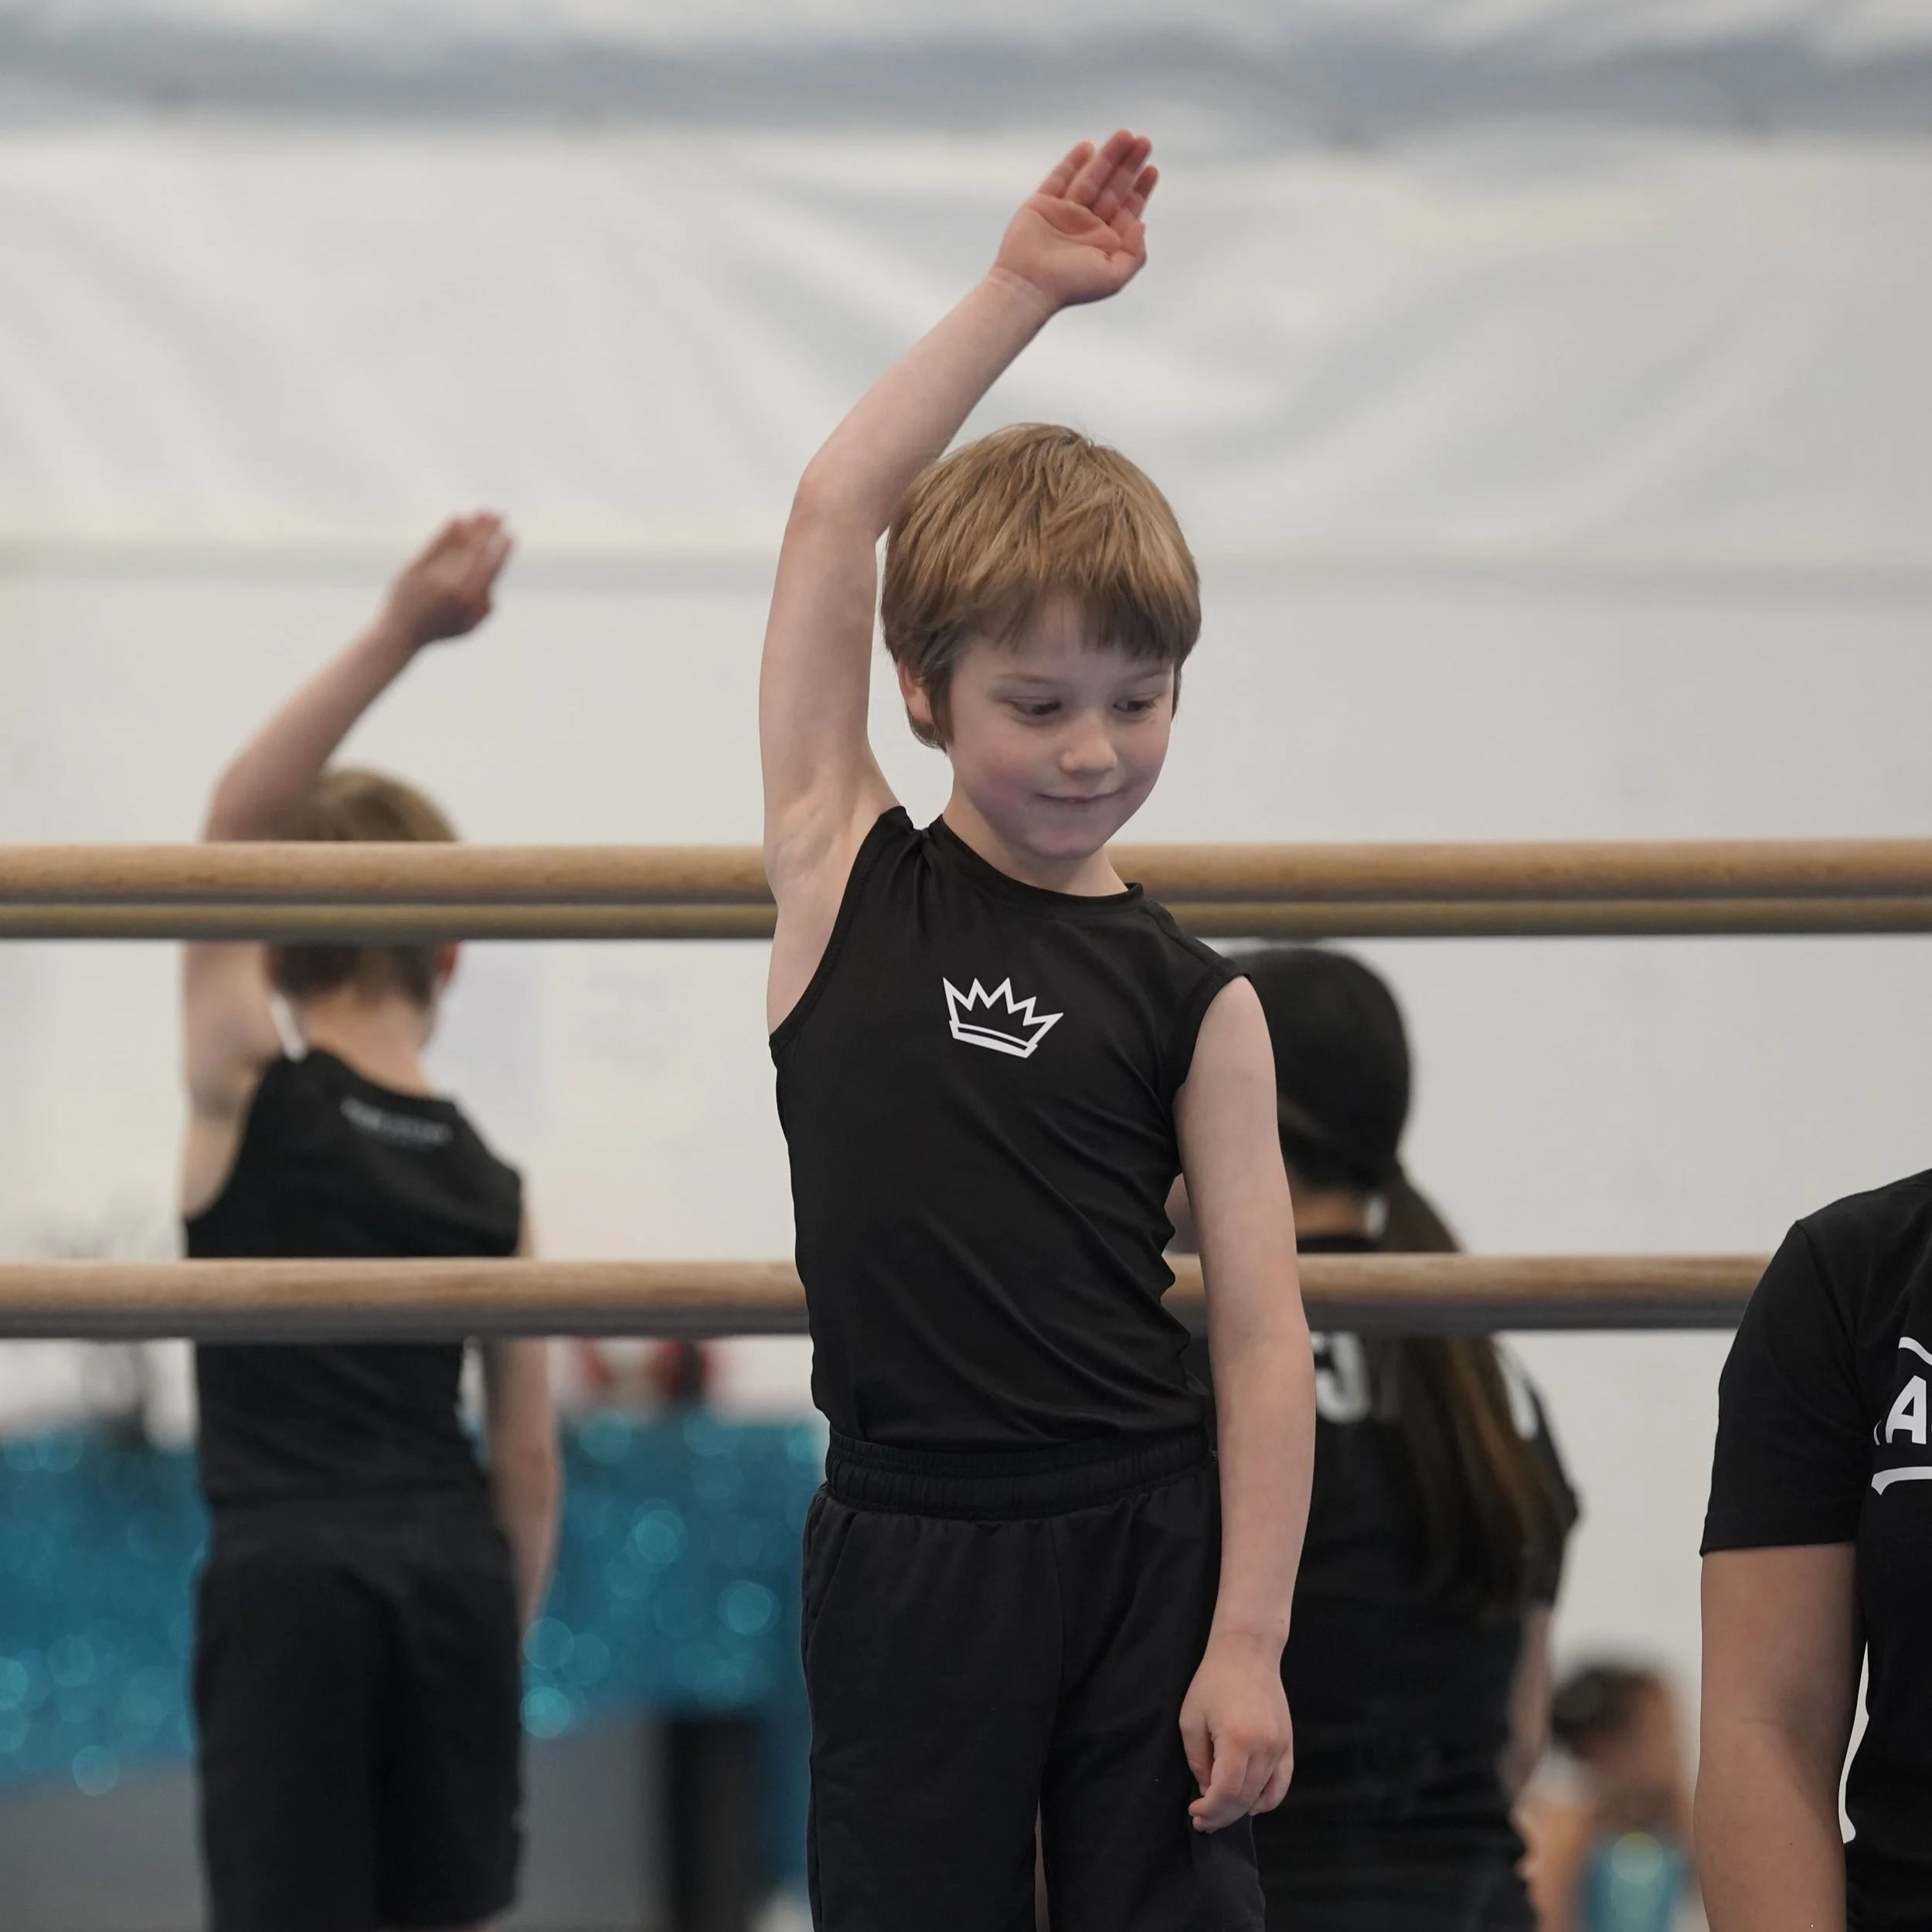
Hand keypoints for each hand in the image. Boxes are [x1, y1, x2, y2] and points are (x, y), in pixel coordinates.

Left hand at [382, 512, 513, 649]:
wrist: (400, 633)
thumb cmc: (436, 631)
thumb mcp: (466, 627)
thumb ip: (484, 609)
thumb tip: (492, 585)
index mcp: (469, 599)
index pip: (492, 567)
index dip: (502, 549)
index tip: (510, 535)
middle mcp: (454, 584)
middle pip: (476, 550)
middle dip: (490, 530)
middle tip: (500, 515)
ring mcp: (434, 574)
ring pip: (458, 544)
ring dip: (473, 525)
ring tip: (483, 513)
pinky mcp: (416, 566)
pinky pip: (436, 544)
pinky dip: (448, 530)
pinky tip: (459, 519)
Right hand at [992, 130, 1157, 310]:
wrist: (1029, 285)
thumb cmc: (1071, 285)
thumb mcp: (1114, 277)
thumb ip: (1134, 254)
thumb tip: (1141, 224)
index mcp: (1104, 242)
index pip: (1127, 209)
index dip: (1141, 189)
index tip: (1152, 169)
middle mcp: (1086, 225)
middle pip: (1113, 188)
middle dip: (1129, 165)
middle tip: (1144, 141)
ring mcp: (1064, 213)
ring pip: (1091, 177)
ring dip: (1108, 156)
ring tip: (1126, 135)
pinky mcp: (1042, 204)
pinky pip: (1060, 178)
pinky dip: (1073, 162)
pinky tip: (1088, 147)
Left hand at [1179, 1635, 1293, 1831]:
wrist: (1247, 1654)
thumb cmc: (1213, 1682)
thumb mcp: (1192, 1719)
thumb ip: (1198, 1760)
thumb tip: (1207, 1791)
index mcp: (1237, 1742)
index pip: (1226, 1793)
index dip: (1209, 1810)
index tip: (1194, 1812)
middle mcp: (1264, 1749)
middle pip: (1244, 1800)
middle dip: (1221, 1816)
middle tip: (1203, 1821)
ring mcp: (1280, 1748)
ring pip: (1262, 1796)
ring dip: (1240, 1811)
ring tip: (1220, 1814)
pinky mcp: (1288, 1745)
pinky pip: (1282, 1785)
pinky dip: (1267, 1801)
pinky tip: (1250, 1805)